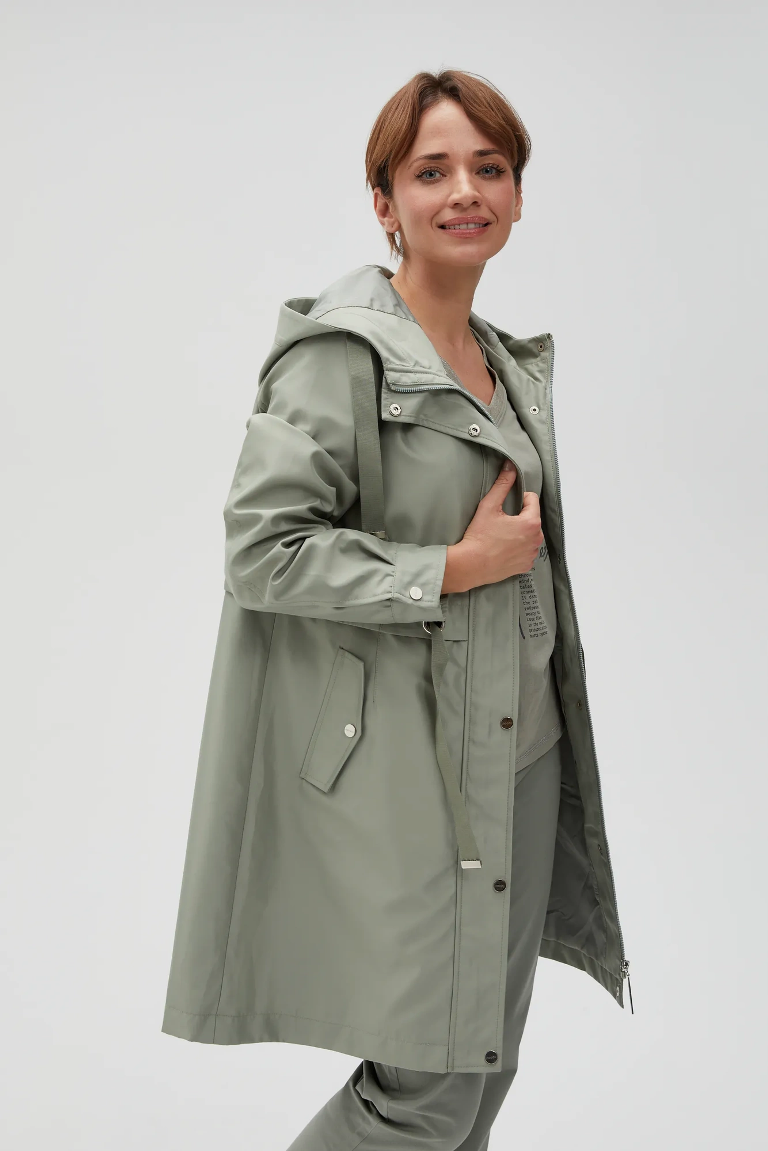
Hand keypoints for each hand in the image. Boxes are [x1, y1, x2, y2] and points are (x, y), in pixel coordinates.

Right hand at [442, 461, 543, 592]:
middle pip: (532, 518)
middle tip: (500, 523)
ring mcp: (531, 554)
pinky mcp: (525, 566)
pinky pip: (526, 551)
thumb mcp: (489, 506)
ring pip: (530, 535)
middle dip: (519, 517)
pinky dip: (518, 549)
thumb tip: (510, 466)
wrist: (470, 565)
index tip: (505, 507)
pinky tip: (503, 549)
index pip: (532, 500)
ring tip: (501, 537)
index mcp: (531, 522)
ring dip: (520, 533)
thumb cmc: (479, 536)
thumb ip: (502, 484)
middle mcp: (536, 539)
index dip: (518, 499)